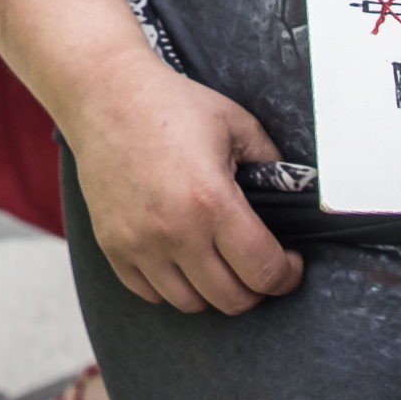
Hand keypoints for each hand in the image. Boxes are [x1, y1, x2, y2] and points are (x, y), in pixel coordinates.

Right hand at [65, 66, 302, 314]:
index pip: (263, 271)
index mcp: (211, 201)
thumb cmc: (172, 105)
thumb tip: (295, 198)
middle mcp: (174, 231)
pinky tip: (181, 258)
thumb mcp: (237, 124)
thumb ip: (273, 165)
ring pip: (191, 304)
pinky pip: (150, 293)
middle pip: (231, 300)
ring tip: (218, 261)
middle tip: (257, 263)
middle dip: (256, 287)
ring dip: (213, 290)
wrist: (105, 95)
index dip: (287, 275)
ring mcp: (138, 243)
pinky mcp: (111, 245)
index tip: (289, 263)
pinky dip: (172, 285)